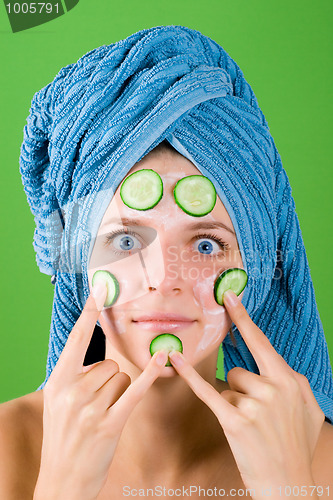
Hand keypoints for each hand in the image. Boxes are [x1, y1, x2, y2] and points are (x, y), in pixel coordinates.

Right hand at [35, 283, 167, 499]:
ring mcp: (90, 409)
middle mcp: (72, 392)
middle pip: (109, 363)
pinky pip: (135, 391)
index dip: (90, 313)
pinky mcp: (110, 424)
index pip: (76, 339)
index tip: (101, 288)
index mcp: (57, 382)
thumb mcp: (56, 403)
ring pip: (122, 377)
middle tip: (97, 403)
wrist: (60, 482)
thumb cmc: (62, 438)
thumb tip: (101, 359)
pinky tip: (163, 360)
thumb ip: (73, 378)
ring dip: (119, 392)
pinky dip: (151, 375)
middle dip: (110, 379)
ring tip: (103, 413)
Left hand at [169, 290, 324, 494]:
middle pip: (238, 371)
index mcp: (289, 381)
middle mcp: (273, 388)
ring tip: (251, 429)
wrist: (290, 486)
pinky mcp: (234, 422)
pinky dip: (190, 375)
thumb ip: (293, 383)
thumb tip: (278, 367)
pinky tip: (175, 359)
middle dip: (242, 390)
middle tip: (258, 417)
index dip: (242, 318)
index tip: (228, 296)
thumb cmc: (298, 447)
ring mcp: (254, 405)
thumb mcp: (310, 410)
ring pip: (227, 388)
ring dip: (233, 405)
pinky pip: (208, 391)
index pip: (260, 342)